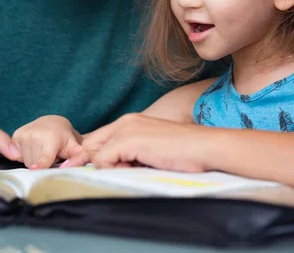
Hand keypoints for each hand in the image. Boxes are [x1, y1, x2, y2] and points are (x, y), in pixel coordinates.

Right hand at [12, 115, 82, 168]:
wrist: (51, 121)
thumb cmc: (64, 137)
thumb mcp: (73, 144)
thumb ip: (76, 154)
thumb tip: (84, 158)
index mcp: (50, 139)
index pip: (44, 157)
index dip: (40, 165)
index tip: (34, 169)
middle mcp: (35, 135)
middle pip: (34, 165)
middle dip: (42, 164)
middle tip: (49, 154)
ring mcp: (24, 135)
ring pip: (26, 162)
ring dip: (34, 160)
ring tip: (42, 150)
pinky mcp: (16, 135)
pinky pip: (17, 155)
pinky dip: (24, 155)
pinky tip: (33, 147)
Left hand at [66, 113, 214, 171]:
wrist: (204, 147)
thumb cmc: (184, 152)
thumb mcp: (151, 152)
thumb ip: (130, 155)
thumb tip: (110, 168)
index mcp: (131, 122)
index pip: (97, 140)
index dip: (95, 158)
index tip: (105, 170)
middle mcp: (125, 122)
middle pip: (89, 144)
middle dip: (95, 163)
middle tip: (119, 171)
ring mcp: (125, 129)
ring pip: (94, 154)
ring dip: (109, 168)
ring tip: (133, 169)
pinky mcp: (127, 140)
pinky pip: (102, 160)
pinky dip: (112, 170)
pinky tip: (134, 169)